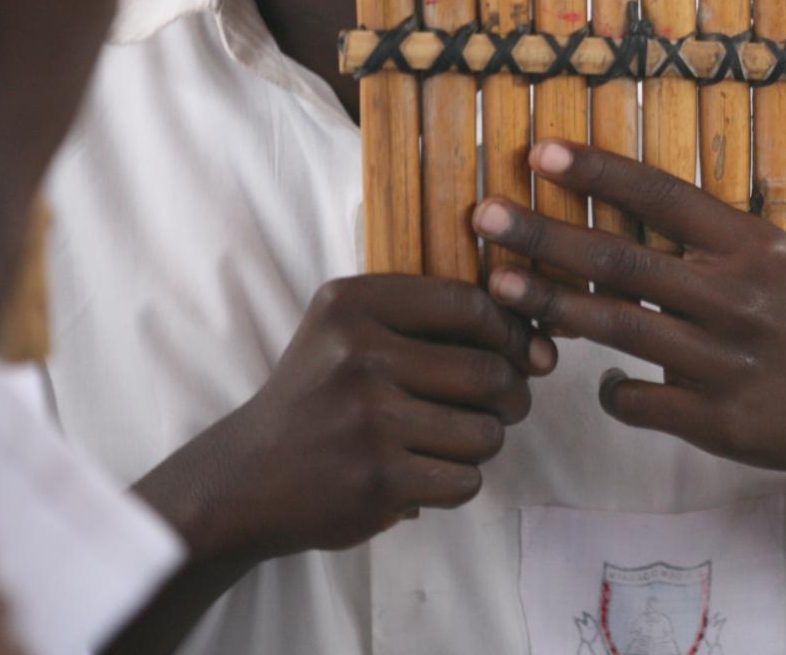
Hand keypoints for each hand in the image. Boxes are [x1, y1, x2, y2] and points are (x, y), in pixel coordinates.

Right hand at [137, 275, 557, 563]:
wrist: (244, 478)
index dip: (514, 331)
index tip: (528, 352)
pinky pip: (466, 479)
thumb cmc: (318, 396)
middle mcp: (359, 355)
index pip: (469, 304)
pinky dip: (459, 481)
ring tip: (456, 440)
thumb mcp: (348, 330)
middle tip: (506, 405)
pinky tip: (428, 474)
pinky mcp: (378, 481)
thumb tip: (541, 344)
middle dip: (512, 395)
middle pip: (489, 372)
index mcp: (353, 304)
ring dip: (485, 442)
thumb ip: (431, 320)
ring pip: (486, 432)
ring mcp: (368, 421)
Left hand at [473, 141, 785, 494]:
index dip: (598, 174)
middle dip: (546, 235)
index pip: (664, 198)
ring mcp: (725, 362)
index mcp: (754, 248)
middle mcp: (737, 298)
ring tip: (499, 287)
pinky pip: (640, 399)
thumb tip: (636, 217)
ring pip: (619, 329)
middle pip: (623, 261)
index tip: (540, 152)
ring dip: (552, 305)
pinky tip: (598, 379)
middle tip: (483, 214)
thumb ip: (716, 244)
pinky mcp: (718, 421)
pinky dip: (612, 388)